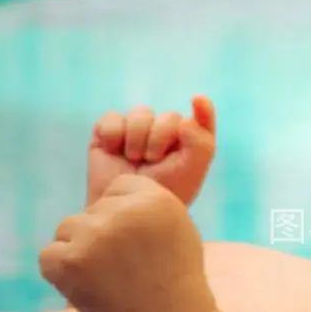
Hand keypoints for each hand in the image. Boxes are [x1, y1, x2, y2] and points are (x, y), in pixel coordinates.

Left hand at [40, 174, 214, 311]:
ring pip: (67, 229)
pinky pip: (49, 256)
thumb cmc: (173, 284)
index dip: (122, 218)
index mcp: (156, 199)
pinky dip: (60, 274)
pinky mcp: (71, 260)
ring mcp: (96, 234)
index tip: (135, 246)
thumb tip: (101, 199)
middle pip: (91, 210)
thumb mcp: (176, 230)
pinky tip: (88, 290)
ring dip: (79, 253)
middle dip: (101, 237)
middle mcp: (125, 211)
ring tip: (108, 281)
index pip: (119, 189)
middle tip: (124, 271)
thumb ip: (143, 207)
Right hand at [88, 95, 216, 208]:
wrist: (126, 211)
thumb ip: (201, 141)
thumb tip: (185, 119)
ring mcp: (135, 133)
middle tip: (153, 162)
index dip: (203, 109)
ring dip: (138, 136)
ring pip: (140, 113)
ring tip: (134, 159)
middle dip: (160, 138)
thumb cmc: (163, 193)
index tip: (197, 100)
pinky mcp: (108, 134)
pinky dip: (113, 132)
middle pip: (168, 116)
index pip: (201, 119)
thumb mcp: (192, 170)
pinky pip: (112, 118)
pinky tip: (113, 151)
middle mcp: (164, 134)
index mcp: (188, 143)